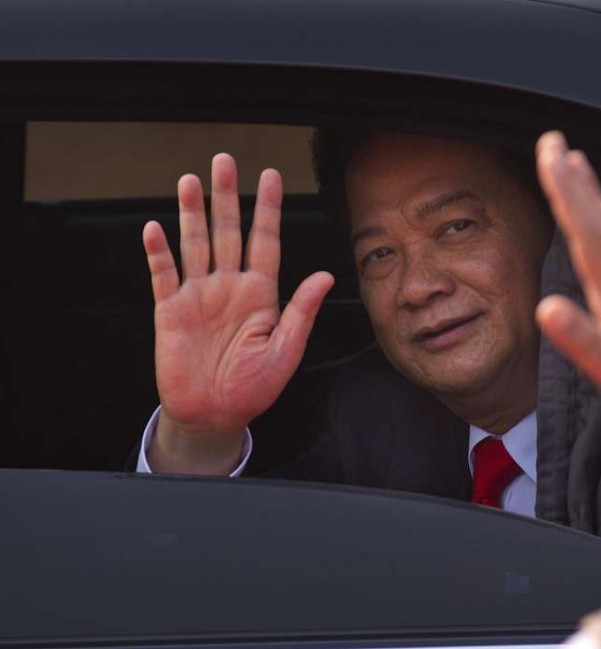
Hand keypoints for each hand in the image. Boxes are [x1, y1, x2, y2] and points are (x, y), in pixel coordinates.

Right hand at [142, 153, 333, 472]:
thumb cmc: (254, 388)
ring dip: (192, 213)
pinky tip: (155, 228)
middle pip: (228, 232)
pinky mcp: (171, 312)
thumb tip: (325, 276)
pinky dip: (158, 253)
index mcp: (261, 294)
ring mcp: (199, 296)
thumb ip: (302, 311)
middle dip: (227, 196)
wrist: (215, 415)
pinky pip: (164, 276)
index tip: (270, 176)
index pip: (265, 241)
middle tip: (224, 160)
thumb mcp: (286, 350)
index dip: (267, 209)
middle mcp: (230, 287)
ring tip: (190, 181)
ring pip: (196, 244)